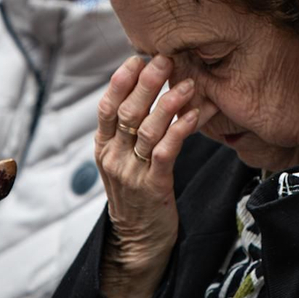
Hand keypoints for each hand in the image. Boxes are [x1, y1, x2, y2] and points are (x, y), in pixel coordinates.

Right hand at [94, 54, 213, 297]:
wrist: (139, 240)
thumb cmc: (137, 193)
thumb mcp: (123, 160)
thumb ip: (128, 130)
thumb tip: (146, 90)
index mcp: (103, 147)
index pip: (106, 106)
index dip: (121, 79)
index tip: (138, 57)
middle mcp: (113, 157)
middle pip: (127, 112)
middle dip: (146, 82)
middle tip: (165, 59)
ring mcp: (131, 173)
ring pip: (147, 130)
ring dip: (169, 103)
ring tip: (188, 83)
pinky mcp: (153, 187)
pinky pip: (165, 153)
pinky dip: (180, 130)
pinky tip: (195, 115)